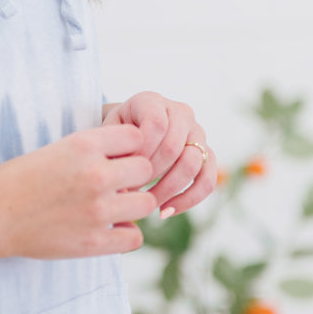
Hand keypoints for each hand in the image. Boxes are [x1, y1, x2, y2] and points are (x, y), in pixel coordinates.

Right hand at [0, 123, 157, 260]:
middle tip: (115, 186)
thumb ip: (93, 151)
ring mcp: (97, 210)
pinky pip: (135, 237)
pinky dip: (125, 234)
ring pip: (146, 204)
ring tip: (113, 208)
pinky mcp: (93, 241)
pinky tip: (107, 229)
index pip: (136, 136)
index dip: (128, 148)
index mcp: (84, 145)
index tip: (115, 158)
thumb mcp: (55, 150)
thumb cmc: (17, 180)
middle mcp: (96, 174)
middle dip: (133, 177)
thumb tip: (131, 158)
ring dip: (133, 206)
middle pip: (146, 170)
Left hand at [101, 91, 216, 217]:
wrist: (127, 132)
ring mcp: (197, 133)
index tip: (122, 171)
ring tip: (146, 203)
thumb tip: (123, 188)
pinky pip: (207, 179)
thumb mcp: (105, 135)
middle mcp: (180, 112)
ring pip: (193, 164)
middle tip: (131, 191)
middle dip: (151, 174)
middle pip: (174, 147)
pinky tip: (165, 212)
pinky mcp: (206, 154)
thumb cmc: (113, 135)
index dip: (141, 153)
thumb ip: (112, 151)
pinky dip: (188, 199)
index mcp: (152, 101)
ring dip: (168, 189)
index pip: (156, 125)